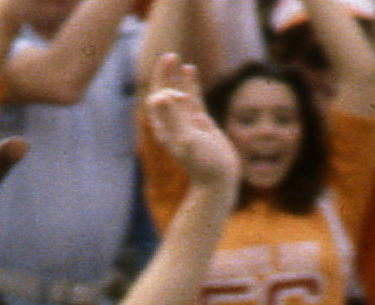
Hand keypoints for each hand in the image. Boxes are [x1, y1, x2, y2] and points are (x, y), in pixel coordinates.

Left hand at [140, 54, 232, 203]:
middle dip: (163, 75)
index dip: (164, 90)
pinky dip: (190, 84)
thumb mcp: (186, 139)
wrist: (218, 178)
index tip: (179, 95)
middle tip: (168, 55)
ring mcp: (186, 122)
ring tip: (174, 58)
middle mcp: (171, 124)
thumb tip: (160, 96)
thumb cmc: (202, 162)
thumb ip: (173, 118)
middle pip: (162, 93)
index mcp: (163, 129)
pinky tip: (190, 69)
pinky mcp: (200, 122)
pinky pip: (192, 98)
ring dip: (174, 76)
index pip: (156, 101)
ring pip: (177, 93)